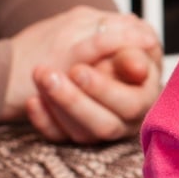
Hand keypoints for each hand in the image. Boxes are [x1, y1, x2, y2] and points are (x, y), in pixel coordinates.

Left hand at [5, 8, 163, 141]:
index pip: (131, 104)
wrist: (95, 50)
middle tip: (50, 75)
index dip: (104, 90)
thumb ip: (130, 51)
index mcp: (146, 98)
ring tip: (39, 75)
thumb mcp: (127, 40)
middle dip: (74, 101)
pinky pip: (59, 137)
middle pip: (104, 125)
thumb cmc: (120, 44)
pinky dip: (43, 120)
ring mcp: (99, 130)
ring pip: (81, 133)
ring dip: (57, 105)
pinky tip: (32, 100)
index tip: (76, 70)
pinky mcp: (76, 134)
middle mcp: (125, 120)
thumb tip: (138, 66)